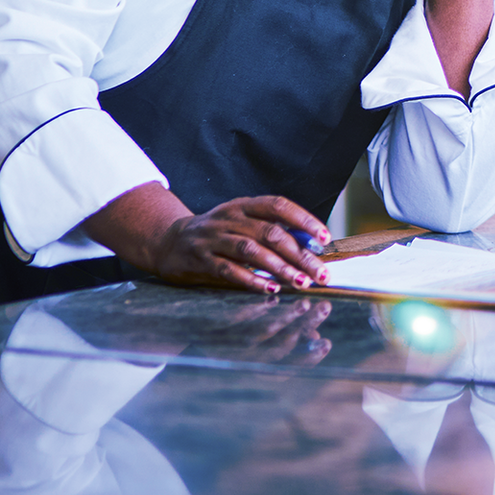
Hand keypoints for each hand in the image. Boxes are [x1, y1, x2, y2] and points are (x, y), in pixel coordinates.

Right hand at [103, 190, 331, 294]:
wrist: (169, 241)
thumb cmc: (218, 234)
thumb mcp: (241, 224)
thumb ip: (270, 232)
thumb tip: (310, 248)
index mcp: (244, 206)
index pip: (279, 205)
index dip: (303, 220)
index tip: (324, 238)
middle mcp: (230, 218)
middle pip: (270, 233)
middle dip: (299, 254)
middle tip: (319, 272)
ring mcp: (213, 238)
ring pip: (251, 251)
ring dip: (279, 267)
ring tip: (300, 282)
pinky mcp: (201, 260)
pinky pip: (229, 270)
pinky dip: (251, 280)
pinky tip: (270, 288)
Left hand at [204, 294, 334, 365]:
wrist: (183, 340)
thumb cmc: (228, 348)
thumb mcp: (257, 352)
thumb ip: (285, 346)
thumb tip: (316, 337)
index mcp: (255, 372)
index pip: (288, 369)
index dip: (308, 358)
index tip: (326, 343)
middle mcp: (243, 363)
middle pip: (279, 347)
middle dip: (304, 327)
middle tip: (323, 307)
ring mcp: (227, 347)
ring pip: (261, 333)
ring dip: (286, 317)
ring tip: (304, 302)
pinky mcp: (212, 331)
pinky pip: (236, 320)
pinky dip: (256, 310)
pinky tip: (272, 298)